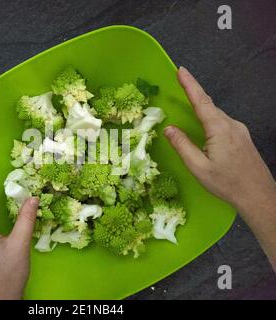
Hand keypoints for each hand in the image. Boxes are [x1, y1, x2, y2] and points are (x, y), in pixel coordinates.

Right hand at [164, 66, 275, 269]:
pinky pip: (222, 123)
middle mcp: (231, 124)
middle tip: (180, 83)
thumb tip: (169, 129)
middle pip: (209, 106)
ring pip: (216, 115)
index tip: (181, 70)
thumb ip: (183, 146)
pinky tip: (205, 129)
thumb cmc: (226, 183)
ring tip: (189, 107)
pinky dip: (210, 119)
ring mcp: (240, 130)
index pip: (202, 101)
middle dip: (194, 94)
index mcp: (219, 129)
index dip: (190, 85)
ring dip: (202, 109)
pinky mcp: (242, 138)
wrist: (258, 195)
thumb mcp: (199, 167)